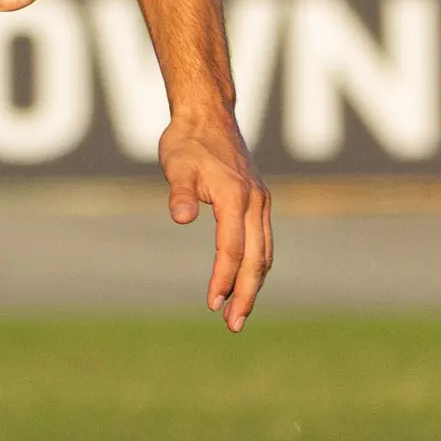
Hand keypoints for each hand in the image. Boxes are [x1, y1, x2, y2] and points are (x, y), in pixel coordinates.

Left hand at [160, 109, 271, 330]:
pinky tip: (245, 282)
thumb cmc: (188, 142)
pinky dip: (257, 266)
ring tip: (238, 314)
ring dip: (253, 285)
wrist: (208, 116)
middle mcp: (255, 203)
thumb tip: (181, 217)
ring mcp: (260, 203)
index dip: (223, 279)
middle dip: (246, 294)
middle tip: (233, 325)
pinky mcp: (258, 202)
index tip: (211, 304)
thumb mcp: (177, 165)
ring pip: (264, 253)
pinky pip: (263, 242)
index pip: (231, 249)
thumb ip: (180, 192)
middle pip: (256, 259)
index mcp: (237, 198)